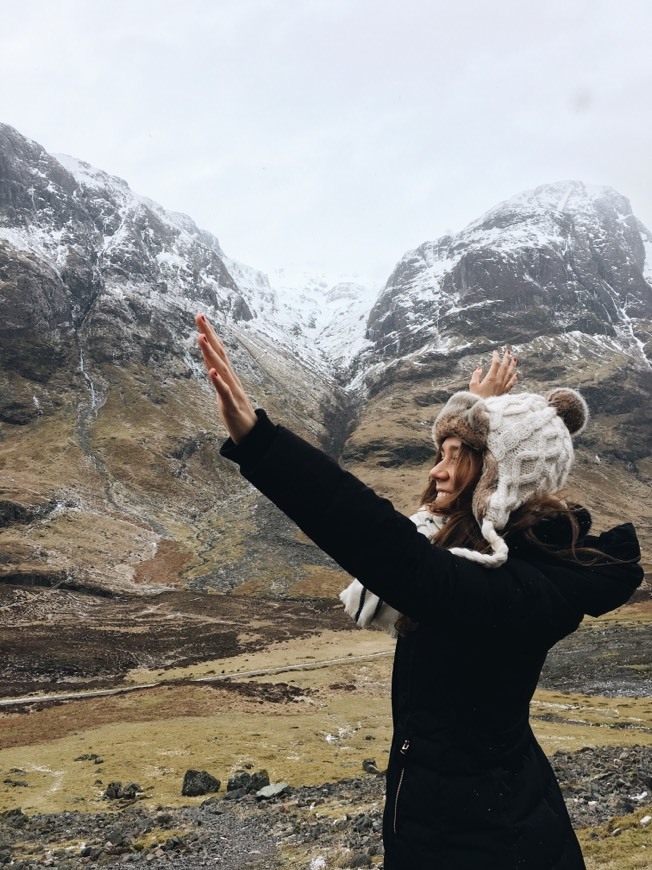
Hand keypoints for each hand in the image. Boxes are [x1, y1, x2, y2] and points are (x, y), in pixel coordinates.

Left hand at [195, 313, 256, 442]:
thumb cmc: (236, 412)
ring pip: (221, 369)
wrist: (251, 434)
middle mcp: (231, 379)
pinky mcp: (231, 405)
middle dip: (208, 334)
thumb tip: (209, 363)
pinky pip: (224, 392)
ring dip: (211, 353)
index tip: (200, 316)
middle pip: (219, 352)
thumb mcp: (223, 390)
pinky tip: (212, 371)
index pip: (218, 349)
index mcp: (227, 375)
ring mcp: (232, 391)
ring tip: (201, 338)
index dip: (209, 333)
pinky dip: (218, 381)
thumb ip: (217, 376)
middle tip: (199, 316)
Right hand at [469, 348, 517, 397]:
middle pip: (504, 366)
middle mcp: (498, 381)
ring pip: (510, 373)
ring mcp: (503, 386)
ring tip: (514, 359)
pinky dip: (514, 378)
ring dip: (512, 365)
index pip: (495, 364)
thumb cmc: (476, 397)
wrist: (484, 409)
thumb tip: (479, 369)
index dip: (496, 356)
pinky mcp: (504, 392)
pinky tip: (516, 374)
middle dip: (506, 358)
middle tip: (508, 351)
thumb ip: (475, 376)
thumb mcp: (472, 386)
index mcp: (491, 378)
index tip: (495, 352)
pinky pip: (511, 383)